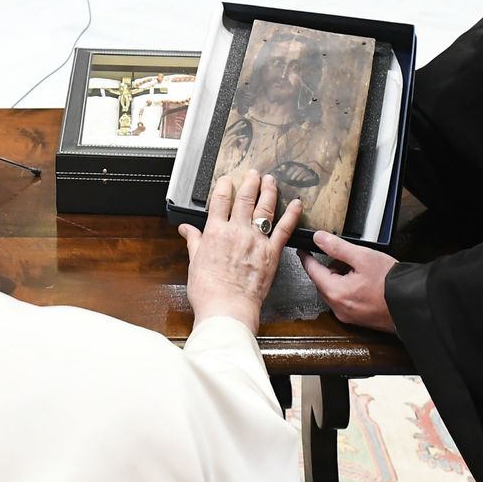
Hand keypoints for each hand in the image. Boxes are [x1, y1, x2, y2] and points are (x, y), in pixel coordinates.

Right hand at [178, 170, 300, 334]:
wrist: (227, 308)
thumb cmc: (209, 291)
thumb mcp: (194, 263)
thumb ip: (193, 241)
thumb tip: (186, 229)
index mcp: (215, 232)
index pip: (220, 200)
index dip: (224, 185)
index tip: (227, 179)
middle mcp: (236, 231)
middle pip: (244, 198)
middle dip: (250, 182)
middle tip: (253, 172)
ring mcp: (256, 241)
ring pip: (264, 208)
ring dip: (269, 190)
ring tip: (271, 180)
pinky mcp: (271, 253)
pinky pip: (284, 229)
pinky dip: (292, 214)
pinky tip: (296, 203)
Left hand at [299, 231, 396, 331]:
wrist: (412, 304)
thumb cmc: (391, 284)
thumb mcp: (363, 257)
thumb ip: (337, 247)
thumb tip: (319, 239)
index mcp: (336, 293)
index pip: (312, 271)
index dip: (307, 258)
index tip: (303, 250)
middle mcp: (339, 308)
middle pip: (323, 283)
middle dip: (330, 269)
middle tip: (347, 259)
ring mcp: (349, 316)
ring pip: (334, 292)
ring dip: (340, 279)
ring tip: (361, 271)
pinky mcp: (359, 320)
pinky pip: (345, 301)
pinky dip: (348, 290)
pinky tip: (365, 283)